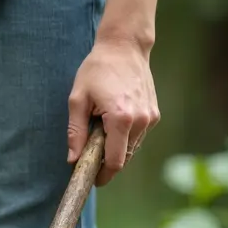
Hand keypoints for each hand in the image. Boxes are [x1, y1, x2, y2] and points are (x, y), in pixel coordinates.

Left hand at [66, 38, 159, 185]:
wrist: (125, 47)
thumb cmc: (97, 70)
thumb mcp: (77, 100)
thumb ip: (75, 132)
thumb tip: (73, 159)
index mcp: (121, 119)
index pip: (115, 161)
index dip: (102, 174)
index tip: (91, 180)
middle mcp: (141, 121)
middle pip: (124, 158)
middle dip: (107, 163)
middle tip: (89, 158)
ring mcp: (151, 117)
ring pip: (132, 148)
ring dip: (116, 149)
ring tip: (99, 133)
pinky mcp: (155, 113)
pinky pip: (138, 136)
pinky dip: (124, 138)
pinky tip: (112, 123)